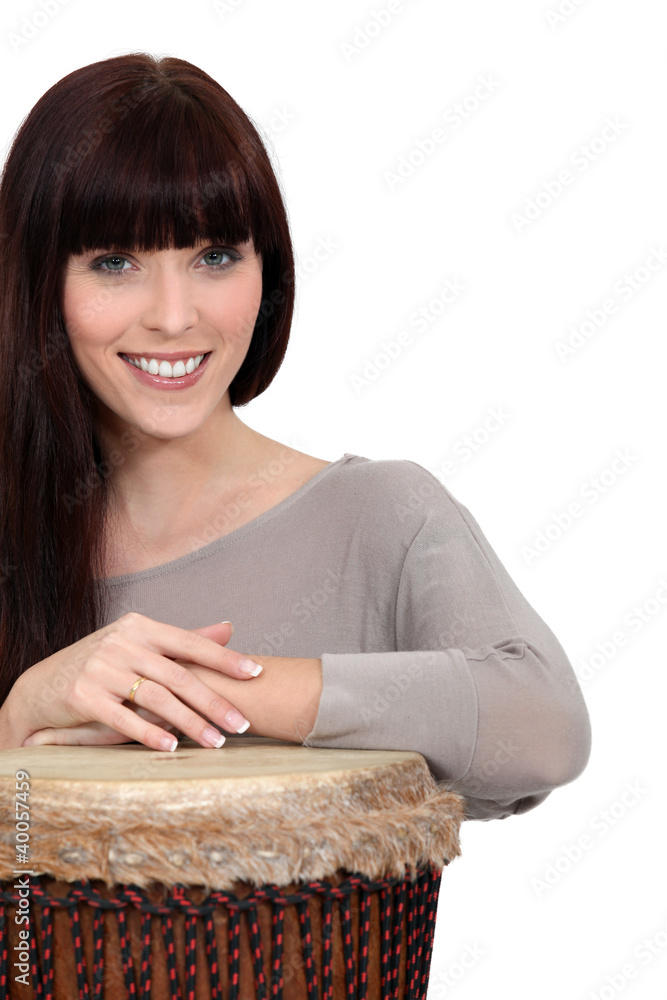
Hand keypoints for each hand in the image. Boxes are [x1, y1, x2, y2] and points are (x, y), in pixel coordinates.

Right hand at [13, 614, 261, 750]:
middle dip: (214, 701)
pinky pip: (123, 718)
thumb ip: (184, 640)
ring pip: (156, 698)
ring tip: (216, 742)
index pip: (190, 643)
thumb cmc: (101, 665)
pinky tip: (173, 747)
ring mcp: (101, 668)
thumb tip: (229, 629)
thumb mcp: (140, 645)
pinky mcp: (82, 696)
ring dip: (190, 723)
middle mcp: (122, 642)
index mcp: (140, 627)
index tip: (256, 673)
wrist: (42, 687)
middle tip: (242, 724)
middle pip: (179, 675)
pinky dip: (149, 734)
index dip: (225, 659)